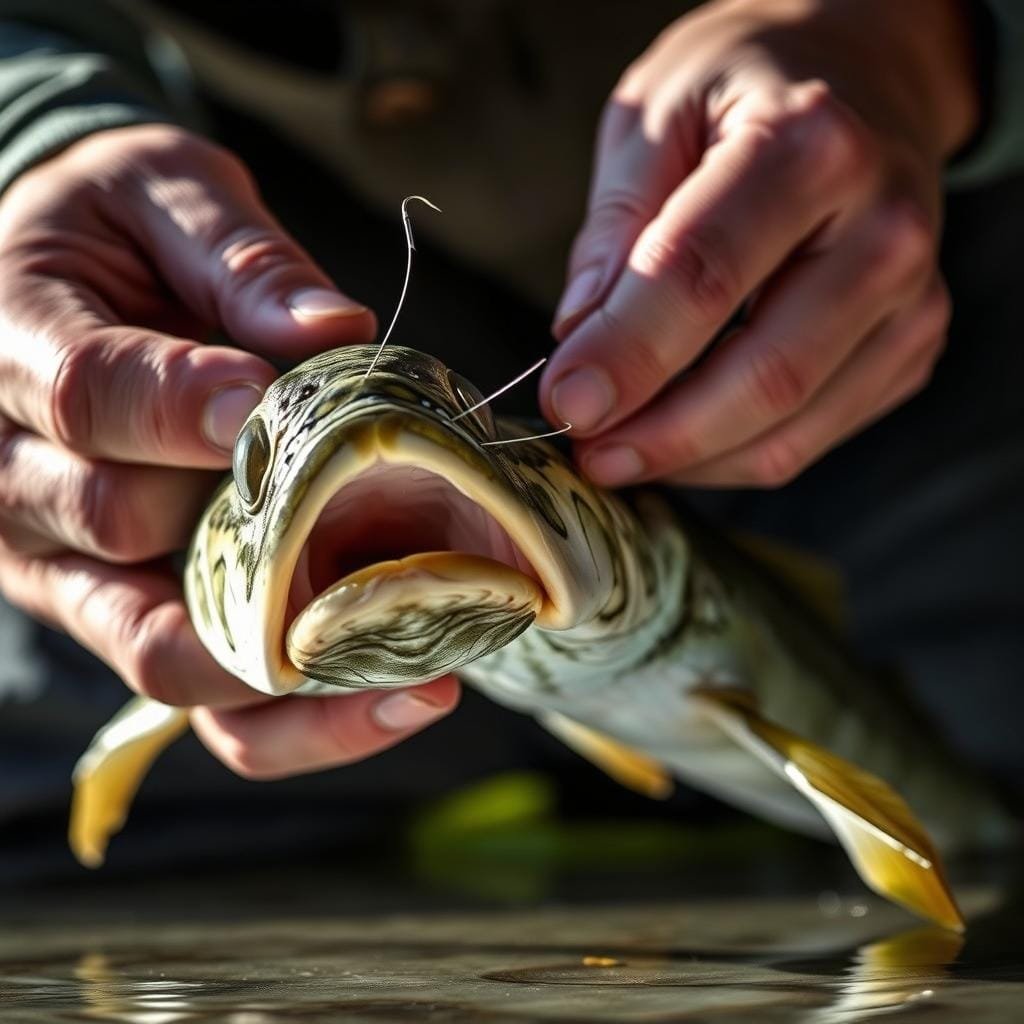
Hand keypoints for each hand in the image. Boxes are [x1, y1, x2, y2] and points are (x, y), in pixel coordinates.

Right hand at [0, 124, 458, 774]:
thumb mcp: (167, 196)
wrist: (66, 279)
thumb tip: (335, 332)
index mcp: (15, 353)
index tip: (263, 400)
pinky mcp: (124, 611)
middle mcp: (22, 481)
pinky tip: (391, 701)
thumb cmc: (119, 228)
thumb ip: (240, 260)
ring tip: (415, 680)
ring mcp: (70, 565)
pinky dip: (288, 717)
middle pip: (116, 528)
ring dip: (288, 675)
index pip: (83, 395)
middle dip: (251, 531)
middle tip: (395, 542)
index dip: (175, 403)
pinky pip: (195, 694)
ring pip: (155, 651)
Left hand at [541, 0, 977, 486]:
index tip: (564, 405)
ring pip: (789, 431)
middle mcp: (884, 229)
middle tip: (586, 452)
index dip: (626, 356)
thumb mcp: (654, 114)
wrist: (861, 80)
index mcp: (809, 146)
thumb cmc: (743, 92)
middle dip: (659, 435)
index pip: (703, 277)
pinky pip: (808, 441)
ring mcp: (911, 298)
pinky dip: (730, 458)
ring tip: (619, 449)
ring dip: (689, 460)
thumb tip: (579, 341)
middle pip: (765, 375)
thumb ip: (615, 227)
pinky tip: (680, 435)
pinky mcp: (910, 346)